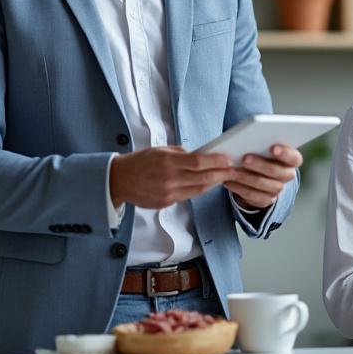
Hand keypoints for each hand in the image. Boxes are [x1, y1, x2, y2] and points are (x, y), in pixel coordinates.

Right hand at [109, 146, 233, 208]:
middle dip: (221, 174)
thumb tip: (202, 156)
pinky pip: (187, 196)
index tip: (228, 159)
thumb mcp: (161, 150)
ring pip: (197, 190)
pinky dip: (198, 190)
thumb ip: (181, 154)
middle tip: (233, 170)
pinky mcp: (166, 203)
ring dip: (212, 184)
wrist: (119, 180)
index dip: (216, 161)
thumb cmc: (140, 161)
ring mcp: (168, 193)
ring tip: (223, 177)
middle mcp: (169, 179)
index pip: (198, 162)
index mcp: (167, 162)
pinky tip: (206, 184)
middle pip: (202, 178)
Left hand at [224, 144, 301, 209]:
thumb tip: (250, 137)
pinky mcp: (266, 200)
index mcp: (292, 159)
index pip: (294, 158)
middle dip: (260, 165)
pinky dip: (239, 188)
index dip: (285, 153)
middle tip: (245, 158)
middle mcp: (287, 175)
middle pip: (277, 172)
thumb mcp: (264, 144)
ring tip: (232, 170)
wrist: (257, 172)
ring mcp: (277, 189)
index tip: (272, 148)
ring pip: (263, 184)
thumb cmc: (261, 151)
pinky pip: (253, 196)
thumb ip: (262, 141)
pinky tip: (228, 181)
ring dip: (246, 177)